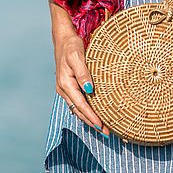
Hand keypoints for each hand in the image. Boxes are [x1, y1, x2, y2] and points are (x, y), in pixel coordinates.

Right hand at [44, 0, 110, 137]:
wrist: (63, 38)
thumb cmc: (71, 46)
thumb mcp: (77, 56)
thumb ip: (83, 73)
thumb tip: (89, 90)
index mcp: (66, 84)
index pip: (81, 105)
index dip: (92, 117)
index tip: (102, 126)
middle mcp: (65, 89)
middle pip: (80, 111)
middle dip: (93, 123)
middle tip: (108, 134)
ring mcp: (67, 89)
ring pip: (79, 109)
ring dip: (91, 119)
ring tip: (104, 128)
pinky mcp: (71, 86)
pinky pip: (79, 103)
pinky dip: (87, 111)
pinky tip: (96, 115)